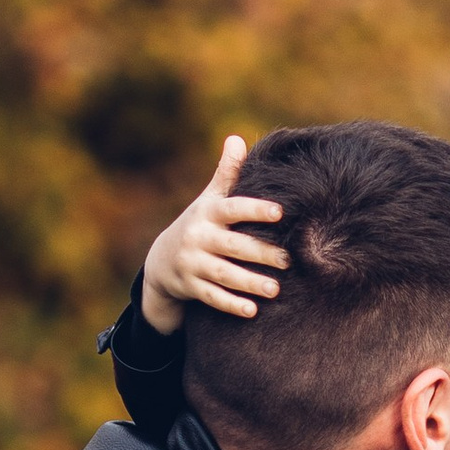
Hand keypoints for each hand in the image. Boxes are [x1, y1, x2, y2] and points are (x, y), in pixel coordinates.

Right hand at [139, 134, 286, 334]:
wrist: (161, 262)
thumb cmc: (199, 225)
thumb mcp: (208, 200)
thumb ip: (227, 174)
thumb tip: (237, 138)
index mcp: (208, 214)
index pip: (233, 209)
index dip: (255, 210)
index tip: (280, 212)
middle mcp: (198, 238)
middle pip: (232, 246)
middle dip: (260, 253)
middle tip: (288, 261)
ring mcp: (193, 264)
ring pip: (223, 275)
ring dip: (250, 282)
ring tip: (276, 289)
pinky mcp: (191, 288)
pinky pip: (212, 298)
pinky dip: (231, 305)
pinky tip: (253, 311)